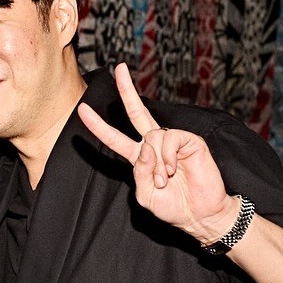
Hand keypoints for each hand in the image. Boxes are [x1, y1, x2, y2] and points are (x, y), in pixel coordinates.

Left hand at [78, 64, 241, 246]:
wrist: (200, 214)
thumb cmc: (173, 207)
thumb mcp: (145, 194)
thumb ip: (139, 171)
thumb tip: (146, 146)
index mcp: (140, 158)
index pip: (115, 138)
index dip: (98, 126)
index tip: (82, 110)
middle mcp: (154, 145)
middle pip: (137, 112)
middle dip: (127, 90)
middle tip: (118, 68)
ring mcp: (172, 141)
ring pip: (151, 136)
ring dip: (154, 163)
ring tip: (164, 180)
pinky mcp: (189, 140)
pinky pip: (169, 139)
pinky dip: (167, 157)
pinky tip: (173, 169)